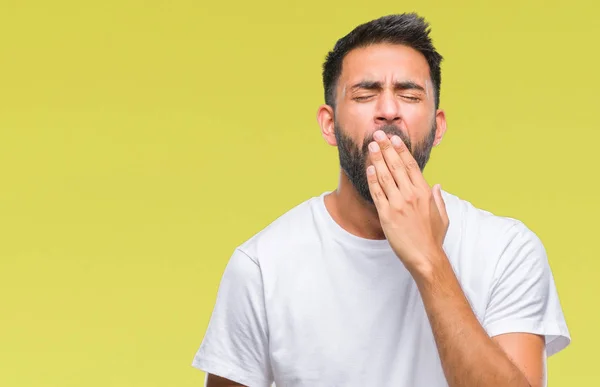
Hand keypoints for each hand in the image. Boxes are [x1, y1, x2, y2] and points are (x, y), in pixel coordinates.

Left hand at [366, 130, 448, 275]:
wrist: (425, 258)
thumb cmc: (433, 238)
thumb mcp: (442, 215)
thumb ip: (438, 198)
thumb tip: (435, 184)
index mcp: (425, 192)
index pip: (411, 165)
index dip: (401, 150)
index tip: (394, 138)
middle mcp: (411, 195)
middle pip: (396, 166)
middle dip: (386, 148)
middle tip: (378, 135)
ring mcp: (398, 204)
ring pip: (385, 176)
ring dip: (377, 159)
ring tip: (370, 147)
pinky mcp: (387, 215)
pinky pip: (377, 193)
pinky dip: (372, 180)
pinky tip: (369, 169)